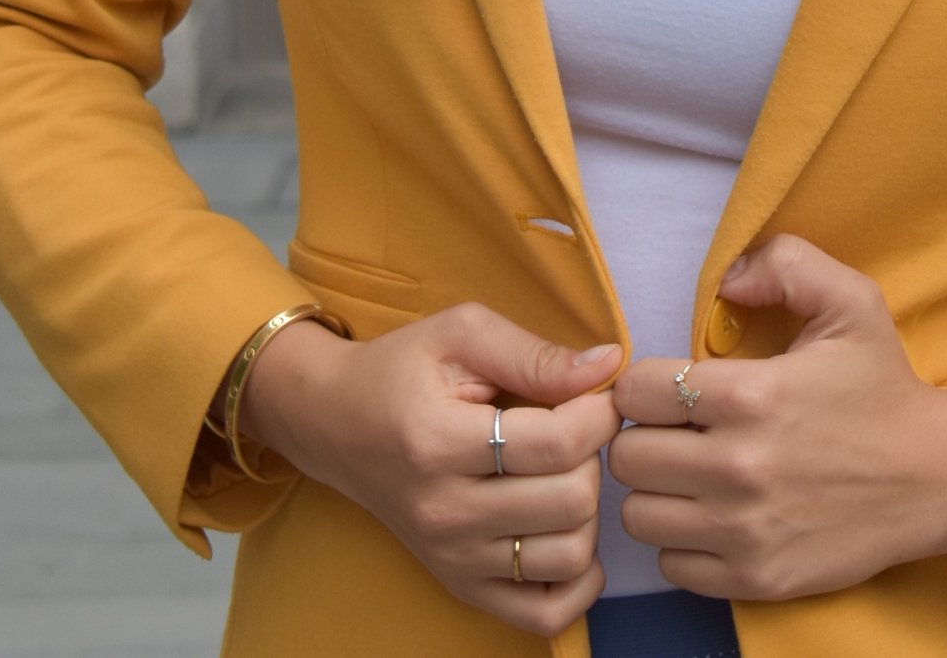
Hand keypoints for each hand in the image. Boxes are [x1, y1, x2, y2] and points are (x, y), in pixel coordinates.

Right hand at [242, 305, 620, 638]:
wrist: (336, 425)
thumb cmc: (403, 370)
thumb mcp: (462, 333)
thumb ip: (535, 354)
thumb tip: (610, 366)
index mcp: (439, 442)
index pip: (558, 444)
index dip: (599, 412)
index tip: (596, 393)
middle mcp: (444, 513)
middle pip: (571, 501)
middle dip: (593, 456)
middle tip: (573, 429)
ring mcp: (452, 559)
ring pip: (569, 556)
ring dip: (587, 511)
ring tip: (564, 473)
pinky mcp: (461, 585)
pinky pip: (545, 613)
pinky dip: (578, 580)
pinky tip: (566, 530)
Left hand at [609, 235, 946, 600]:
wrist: (936, 479)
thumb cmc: (882, 387)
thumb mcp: (850, 301)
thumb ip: (784, 263)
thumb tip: (726, 280)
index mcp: (750, 395)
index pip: (635, 391)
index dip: (644, 383)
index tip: (671, 386)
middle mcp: (738, 467)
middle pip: (627, 456)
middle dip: (645, 435)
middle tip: (678, 430)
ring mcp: (744, 531)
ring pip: (639, 515)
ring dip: (658, 492)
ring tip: (691, 473)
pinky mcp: (755, 578)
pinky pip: (671, 565)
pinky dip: (682, 541)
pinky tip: (714, 515)